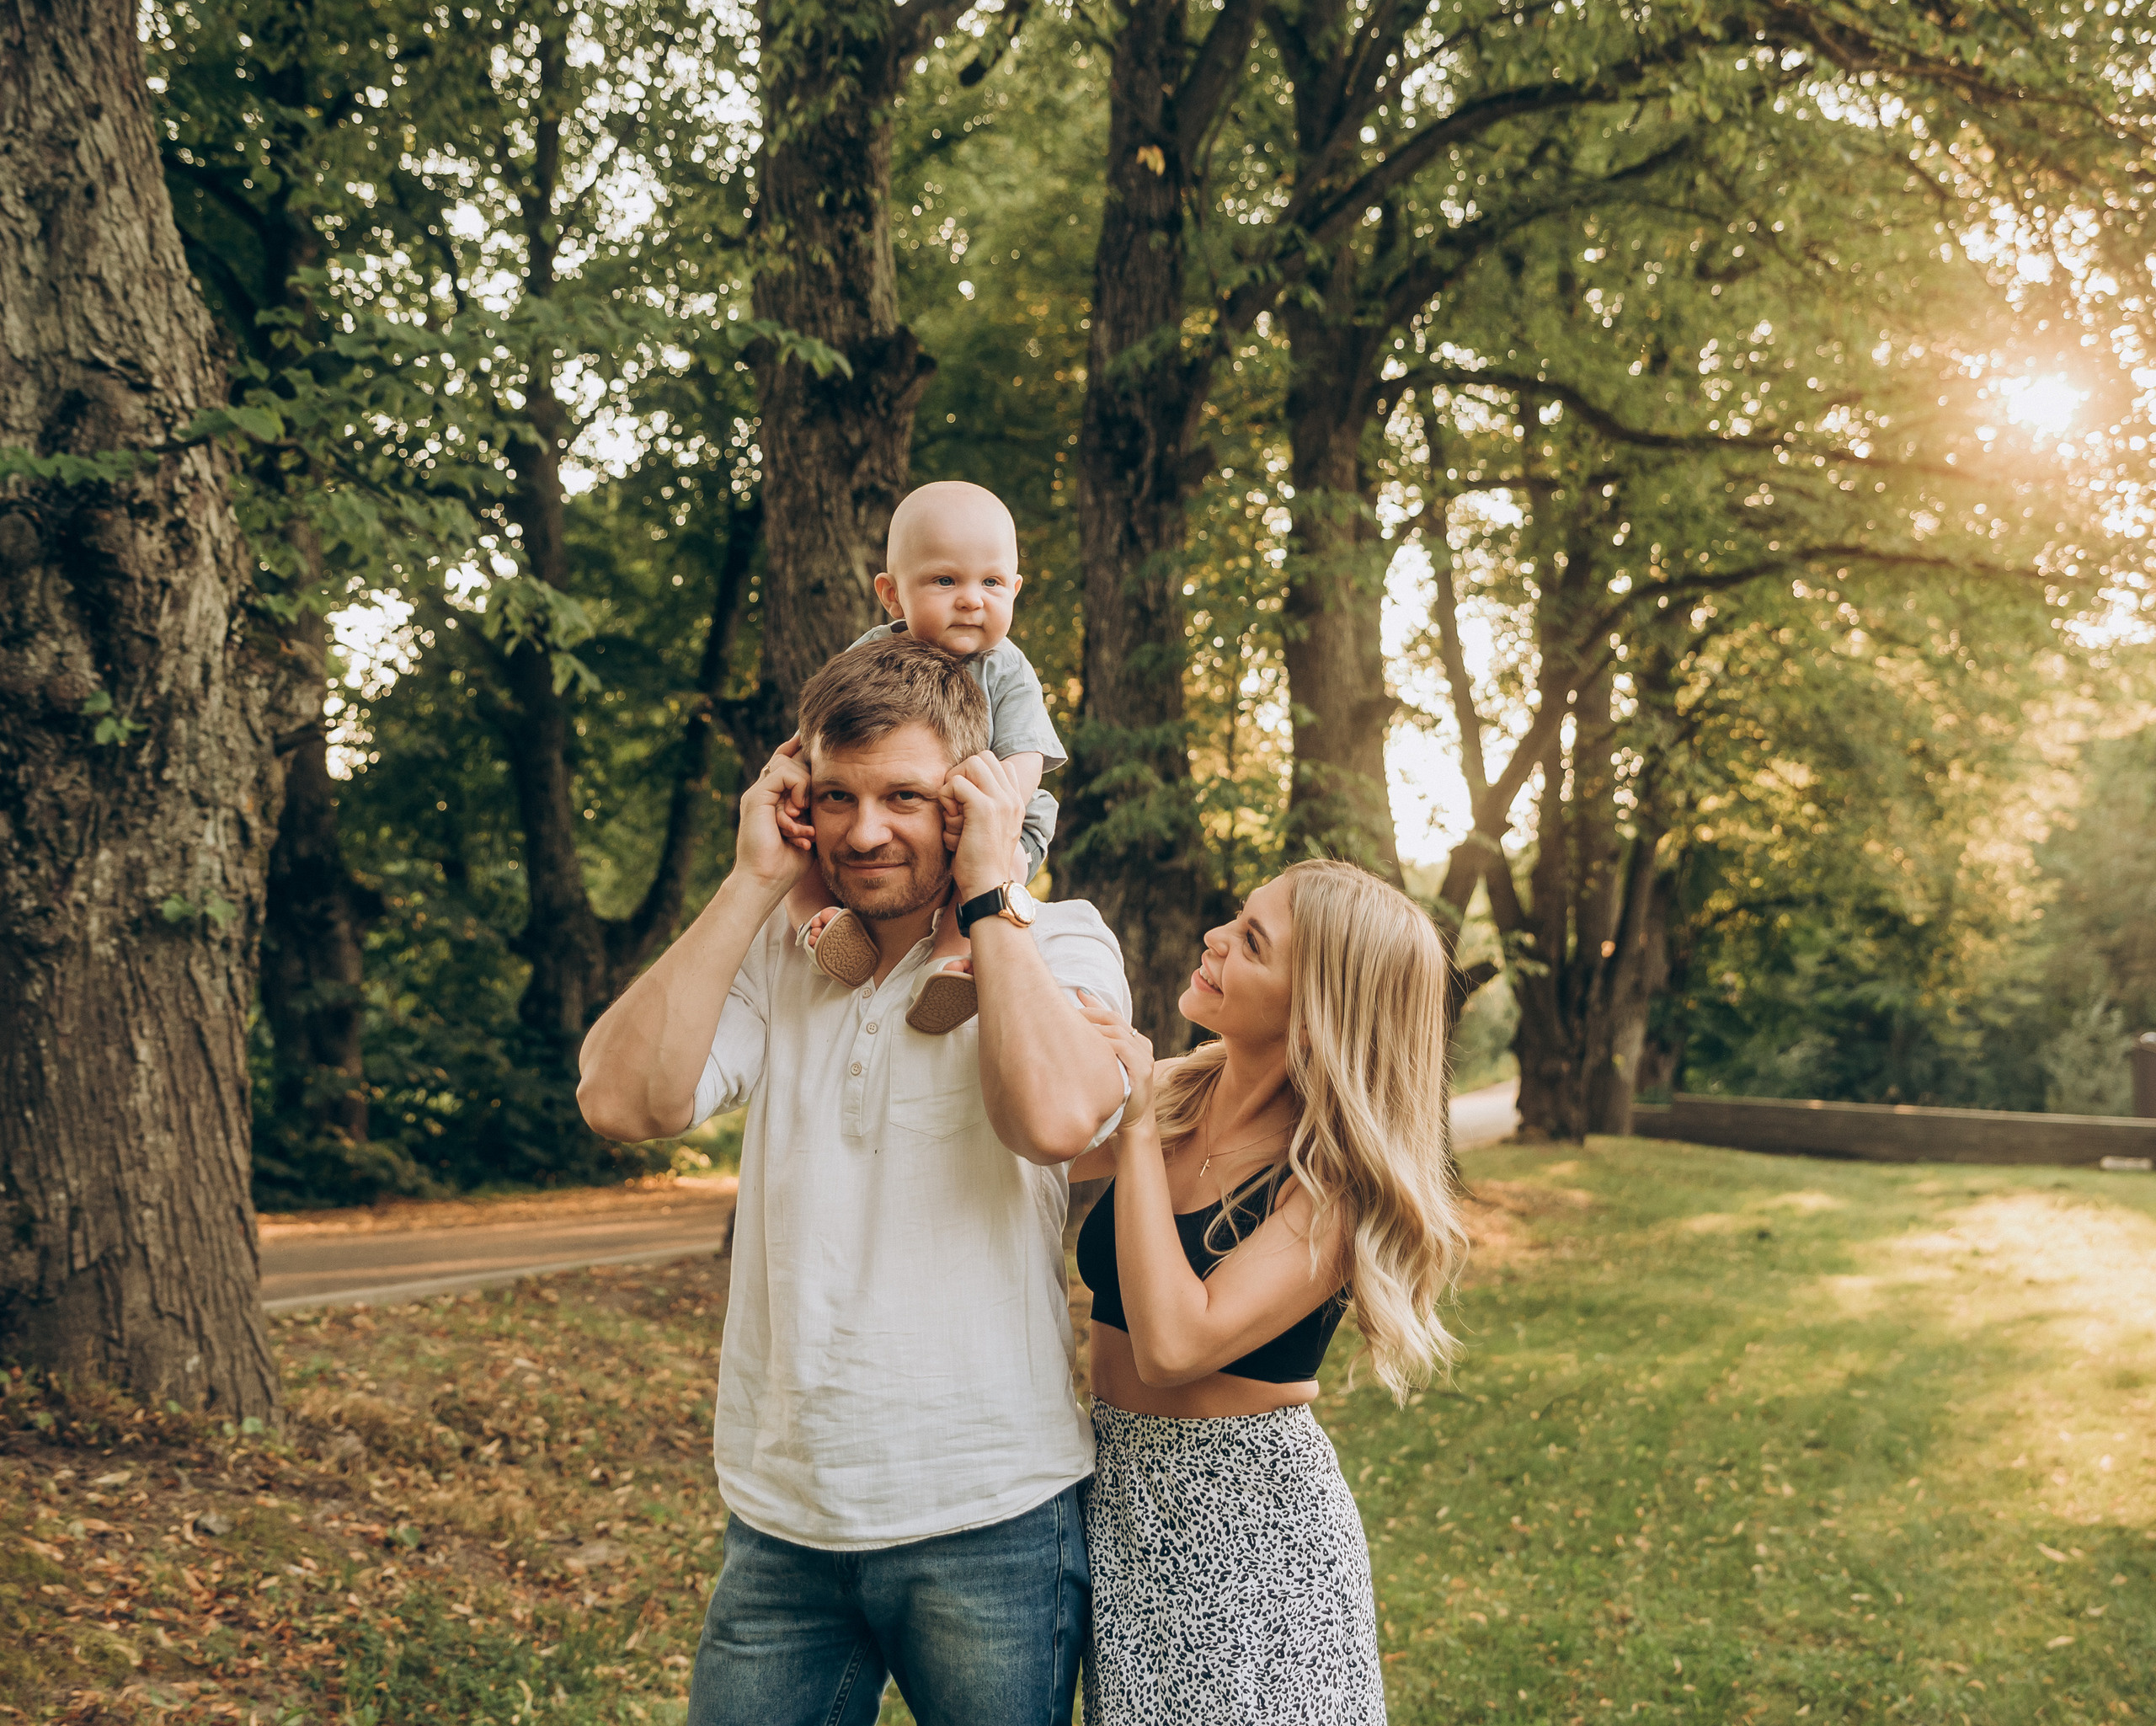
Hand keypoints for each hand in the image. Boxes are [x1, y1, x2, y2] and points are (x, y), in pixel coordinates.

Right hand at [734, 736, 813, 895]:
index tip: (812, 737)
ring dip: (804, 789)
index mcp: (773, 798)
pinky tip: (798, 812)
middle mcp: (764, 792)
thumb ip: (813, 807)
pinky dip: (798, 789)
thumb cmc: (790, 862)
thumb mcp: (809, 828)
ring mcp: (758, 793)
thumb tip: (832, 788)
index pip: (786, 762)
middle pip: (789, 758)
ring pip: (788, 764)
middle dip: (808, 776)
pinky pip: (784, 773)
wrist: (766, 880)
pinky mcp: (756, 797)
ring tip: (801, 820)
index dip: (799, 748)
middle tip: (806, 812)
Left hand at [944, 751, 1028, 899]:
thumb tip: (960, 791)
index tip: (965, 800)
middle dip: (962, 773)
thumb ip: (983, 810)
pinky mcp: (984, 808)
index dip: (976, 776)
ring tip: (953, 810)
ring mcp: (1000, 801)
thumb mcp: (988, 832)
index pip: (998, 765)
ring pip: (971, 763)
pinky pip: (956, 783)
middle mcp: (1011, 798)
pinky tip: (950, 820)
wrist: (988, 886)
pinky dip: (946, 797)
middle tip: (955, 802)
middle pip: (983, 758)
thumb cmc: (981, 864)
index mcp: (1016, 803)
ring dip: (954, 783)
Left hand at [1077, 990, 1155, 1123]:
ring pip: (1116, 1031)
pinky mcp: (1143, 1069)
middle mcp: (1142, 1045)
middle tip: (1067, 1012)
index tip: (1076, 995)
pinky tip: (1085, 1044)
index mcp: (1135, 1042)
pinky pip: (1121, 1047)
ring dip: (1092, 1027)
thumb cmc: (1115, 1096)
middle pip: (1114, 1019)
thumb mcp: (1105, 1069)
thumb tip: (1071, 1033)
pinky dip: (1103, 1042)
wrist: (1133, 1124)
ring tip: (1071, 1026)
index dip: (1094, 1005)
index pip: (1113, 1016)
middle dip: (1089, 1013)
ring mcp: (1144, 1056)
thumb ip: (1097, 1050)